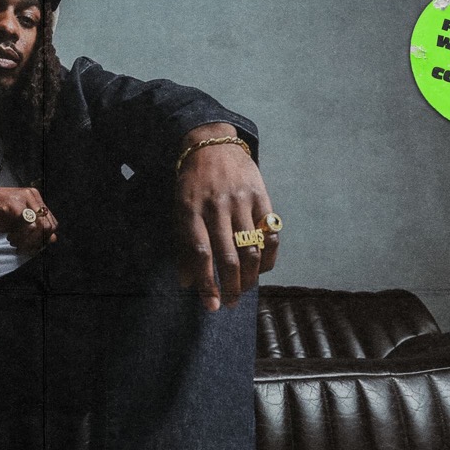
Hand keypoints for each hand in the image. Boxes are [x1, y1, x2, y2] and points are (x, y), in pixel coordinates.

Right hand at [0, 183, 57, 250]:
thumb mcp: (16, 222)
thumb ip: (34, 228)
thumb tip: (52, 240)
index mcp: (34, 197)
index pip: (52, 223)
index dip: (43, 239)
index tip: (28, 245)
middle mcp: (31, 196)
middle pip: (49, 226)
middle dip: (37, 242)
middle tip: (21, 245)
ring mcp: (23, 199)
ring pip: (40, 227)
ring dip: (28, 240)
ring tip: (14, 241)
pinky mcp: (13, 206)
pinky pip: (28, 226)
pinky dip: (21, 237)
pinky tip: (9, 237)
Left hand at [175, 123, 278, 311]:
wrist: (211, 144)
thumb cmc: (191, 184)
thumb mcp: (179, 210)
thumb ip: (182, 246)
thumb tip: (186, 283)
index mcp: (191, 211)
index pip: (201, 254)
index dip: (207, 283)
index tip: (211, 306)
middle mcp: (217, 207)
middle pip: (229, 256)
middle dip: (232, 287)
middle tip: (231, 303)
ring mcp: (241, 201)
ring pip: (252, 248)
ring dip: (251, 276)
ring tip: (246, 289)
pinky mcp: (261, 196)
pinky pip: (271, 233)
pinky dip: (269, 256)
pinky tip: (263, 269)